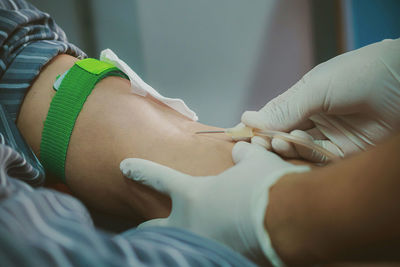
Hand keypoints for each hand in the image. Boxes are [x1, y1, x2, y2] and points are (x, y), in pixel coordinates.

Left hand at [120, 142, 308, 265]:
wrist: (287, 221)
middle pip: (157, 229)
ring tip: (179, 246)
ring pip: (182, 247)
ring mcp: (204, 247)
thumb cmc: (265, 186)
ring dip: (180, 244)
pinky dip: (211, 251)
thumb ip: (243, 157)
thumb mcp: (255, 163)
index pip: (160, 178)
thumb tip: (240, 153)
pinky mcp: (222, 261)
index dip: (142, 170)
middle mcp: (191, 225)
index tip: (124, 166)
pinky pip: (210, 255)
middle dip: (146, 230)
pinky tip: (218, 248)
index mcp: (193, 195)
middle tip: (137, 231)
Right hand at [242, 39, 399, 161]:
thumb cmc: (360, 75)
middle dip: (267, 138)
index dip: (257, 124)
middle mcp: (316, 119)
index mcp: (307, 99)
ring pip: (296, 149)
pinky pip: (316, 159)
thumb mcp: (316, 87)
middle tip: (256, 141)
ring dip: (282, 146)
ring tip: (276, 140)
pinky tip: (293, 143)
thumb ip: (284, 108)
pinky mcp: (344, 154)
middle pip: (283, 135)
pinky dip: (302, 154)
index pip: (275, 115)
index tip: (238, 133)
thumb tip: (248, 118)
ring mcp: (330, 137)